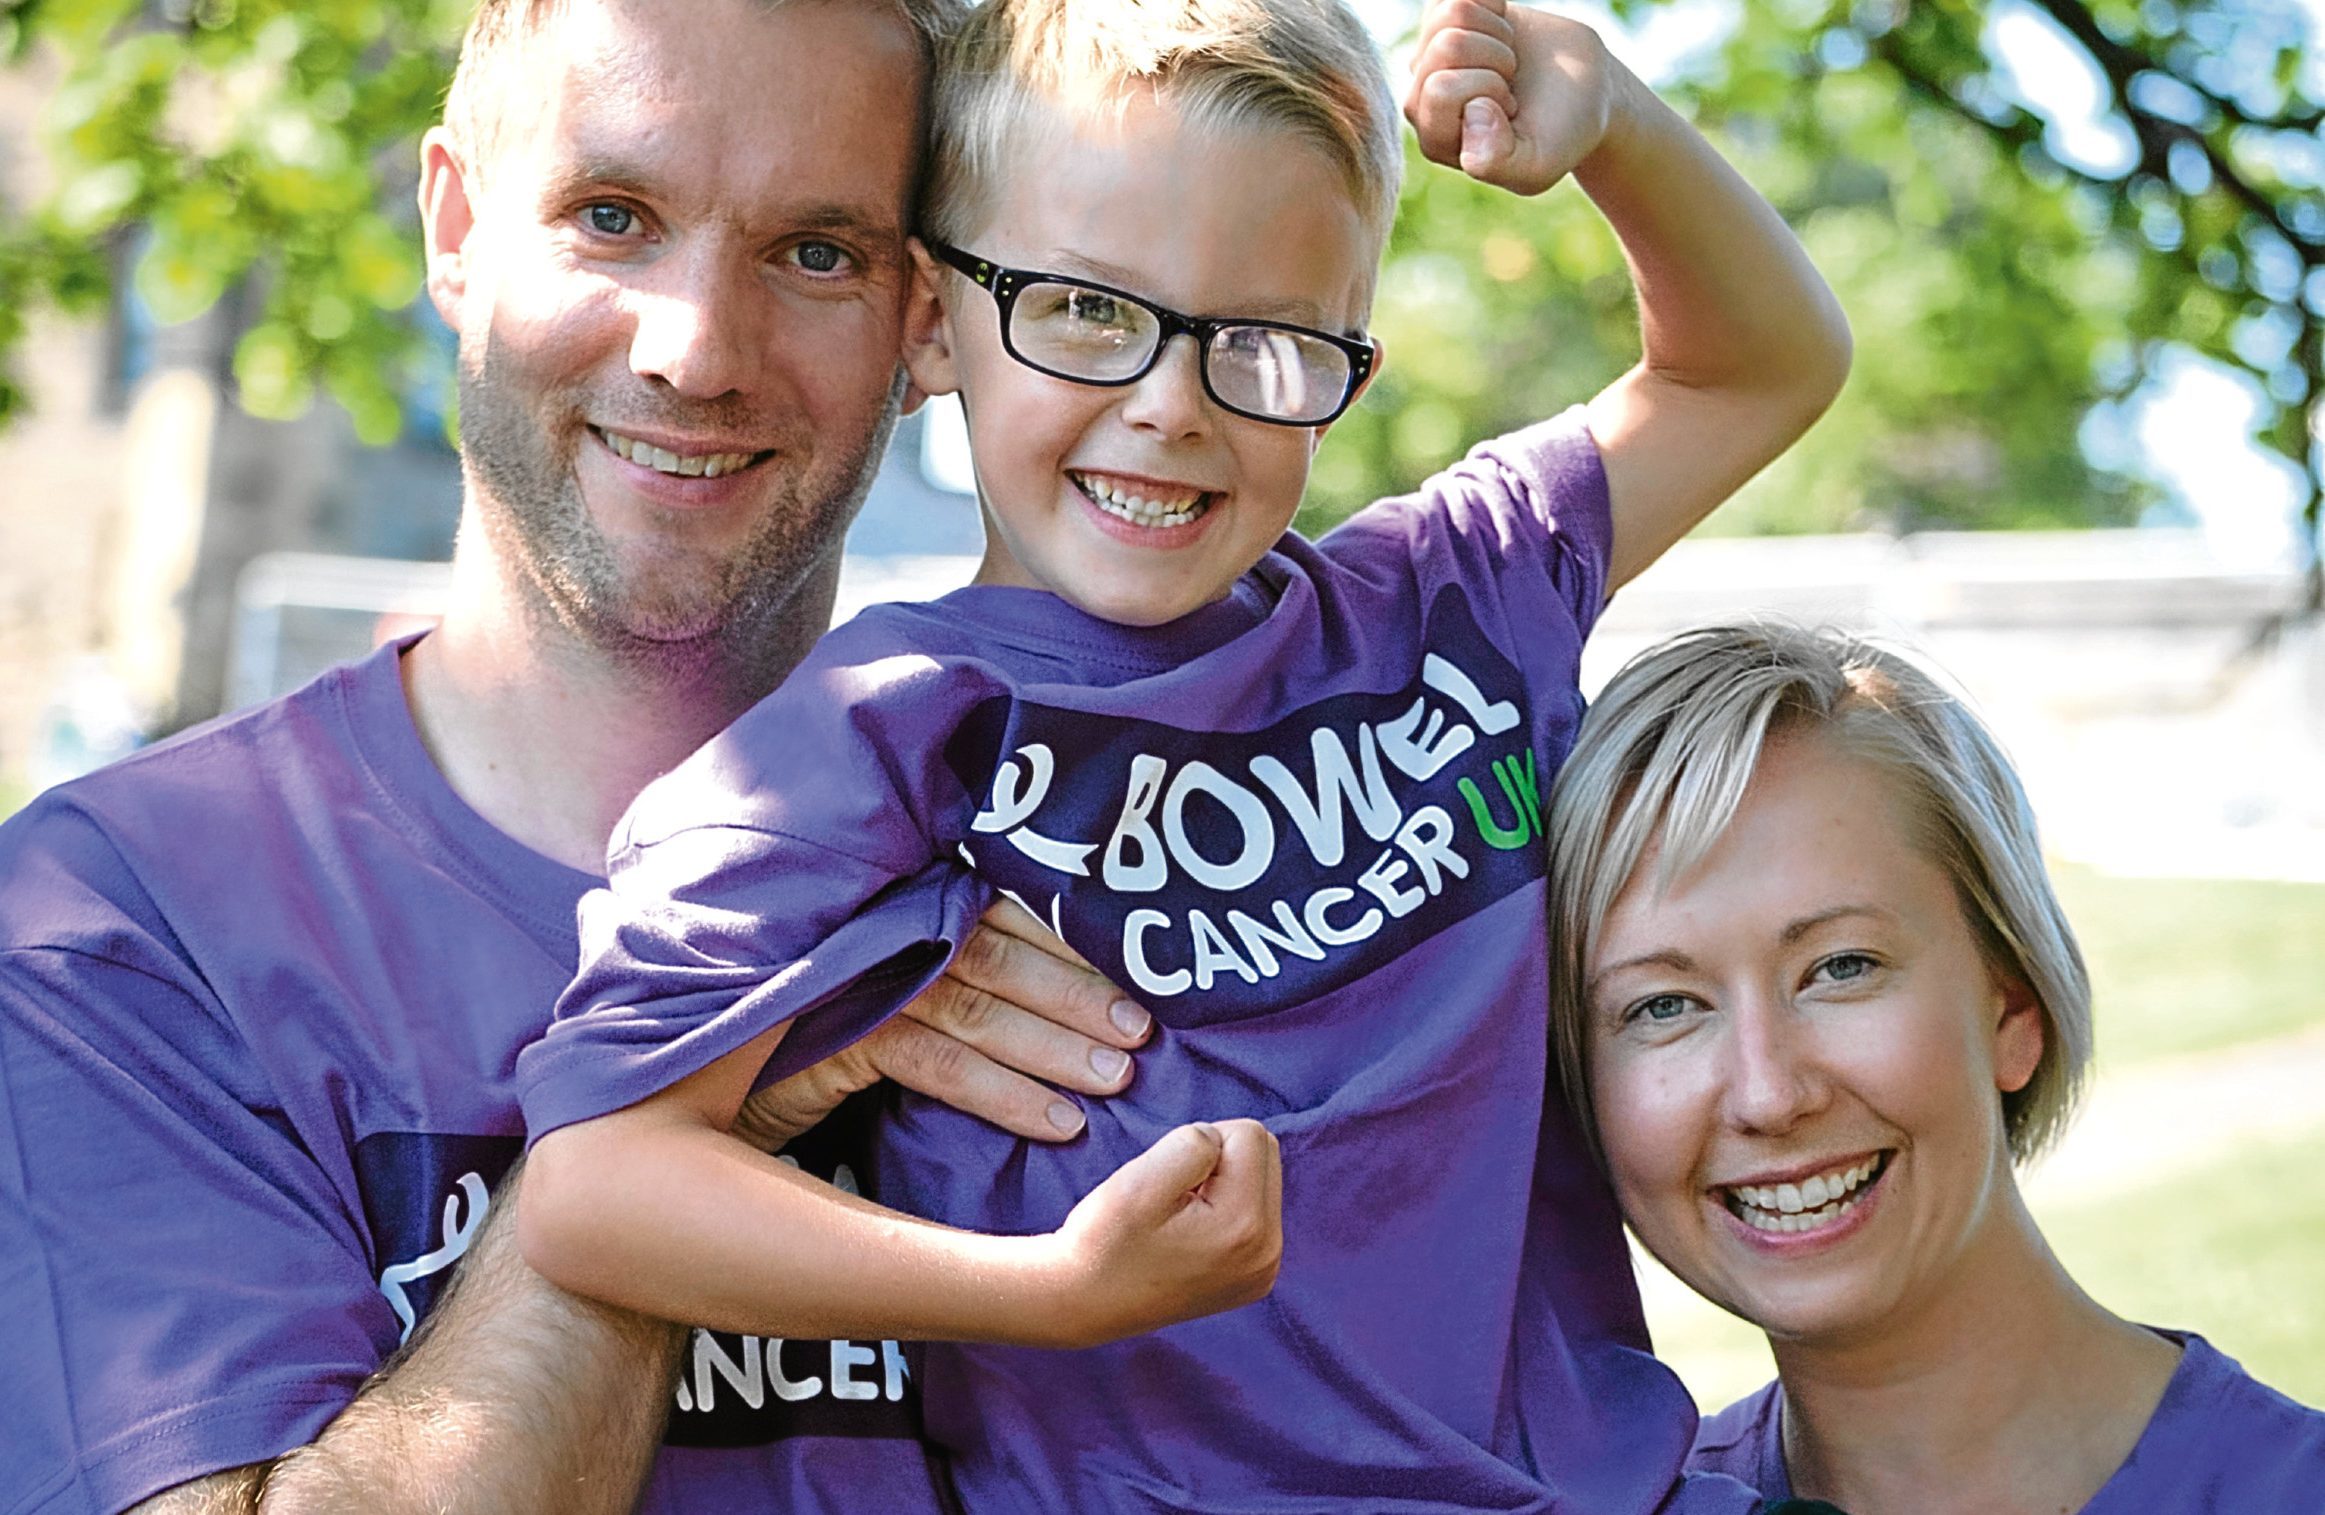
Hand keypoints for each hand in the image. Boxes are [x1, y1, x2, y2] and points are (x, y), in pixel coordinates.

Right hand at [732, 897, 1151, 1149]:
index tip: (1141, 976)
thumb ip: (958, 984)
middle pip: (1002, 955)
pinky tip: (1056, 1121)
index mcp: (911, 910)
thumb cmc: (819, 1037)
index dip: (1072, 945)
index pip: (1005, 914)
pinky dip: (1004, 1093)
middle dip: (1078, 993)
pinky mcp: (841, 1036)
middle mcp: (888, 933)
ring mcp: (862, 979)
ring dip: (1055, 1046)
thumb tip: (1062, 1005)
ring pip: (980, 1008)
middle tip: (1144, 1031)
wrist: (713, 1075)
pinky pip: (939, 1062)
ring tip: (1116, 1078)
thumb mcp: (893, 997)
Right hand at [1037, 1119, 1282, 1348]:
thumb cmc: (1105, 1242)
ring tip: (1179, 1214)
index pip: (1250, 1134)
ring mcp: (1264, 1269)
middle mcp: (1267, 1252)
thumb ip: (1193, 1144)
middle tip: (1174, 1194)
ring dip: (1222, 1181)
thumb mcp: (1141, 1181)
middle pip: (1265, 1154)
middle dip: (1219, 1158)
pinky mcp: (1255, 1275)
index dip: (1202, 1142)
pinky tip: (1190, 1232)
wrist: (1084, 1303)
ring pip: (1260, 1179)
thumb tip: (1221, 1140)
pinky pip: (1255, 1210)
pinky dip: (1224, 1206)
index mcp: (1246, 1226)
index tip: (1169, 1181)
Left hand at [1404, 0, 1630, 195]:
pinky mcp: (1444, 19)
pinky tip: (1502, 33)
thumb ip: (1497, 162)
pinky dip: (1493, 4)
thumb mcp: (1537, 164)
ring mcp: (1429, 55)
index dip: (1490, 88)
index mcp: (1436, 139)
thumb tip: (1468, 114)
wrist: (1585, 90)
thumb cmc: (1560, 132)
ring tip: (1509, 62)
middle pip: (1447, 45)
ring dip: (1496, 32)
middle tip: (1512, 81)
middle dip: (1496, 56)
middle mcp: (1422, 98)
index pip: (1442, 88)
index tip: (1512, 108)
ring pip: (1453, 12)